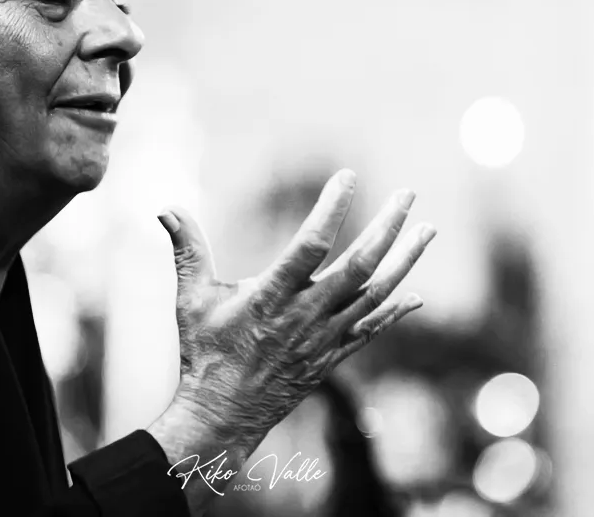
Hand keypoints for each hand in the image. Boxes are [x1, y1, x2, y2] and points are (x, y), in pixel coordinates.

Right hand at [156, 169, 435, 441]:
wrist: (223, 416)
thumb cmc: (204, 352)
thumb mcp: (191, 299)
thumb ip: (186, 250)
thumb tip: (165, 207)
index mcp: (271, 297)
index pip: (311, 244)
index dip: (332, 208)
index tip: (348, 176)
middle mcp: (305, 316)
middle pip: (359, 266)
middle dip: (388, 227)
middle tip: (409, 194)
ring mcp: (324, 338)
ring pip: (376, 294)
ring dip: (405, 260)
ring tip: (428, 230)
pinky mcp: (332, 357)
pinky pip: (373, 330)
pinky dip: (396, 311)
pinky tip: (416, 295)